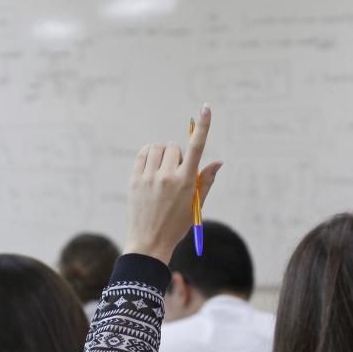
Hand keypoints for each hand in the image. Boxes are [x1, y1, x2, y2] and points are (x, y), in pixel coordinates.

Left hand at [123, 104, 222, 264]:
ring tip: (162, 171)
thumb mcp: (196, 206)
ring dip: (162, 154)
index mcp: (185, 183)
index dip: (203, 127)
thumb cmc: (176, 226)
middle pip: (174, 147)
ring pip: (157, 148)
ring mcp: (149, 178)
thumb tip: (218, 161)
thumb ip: (205, 181)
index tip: (206, 108)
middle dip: (177, 156)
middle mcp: (167, 177)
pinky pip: (143, 154)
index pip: (196, 148)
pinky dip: (149, 155)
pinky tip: (151, 167)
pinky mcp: (134, 180)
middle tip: (176, 174)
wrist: (149, 243)